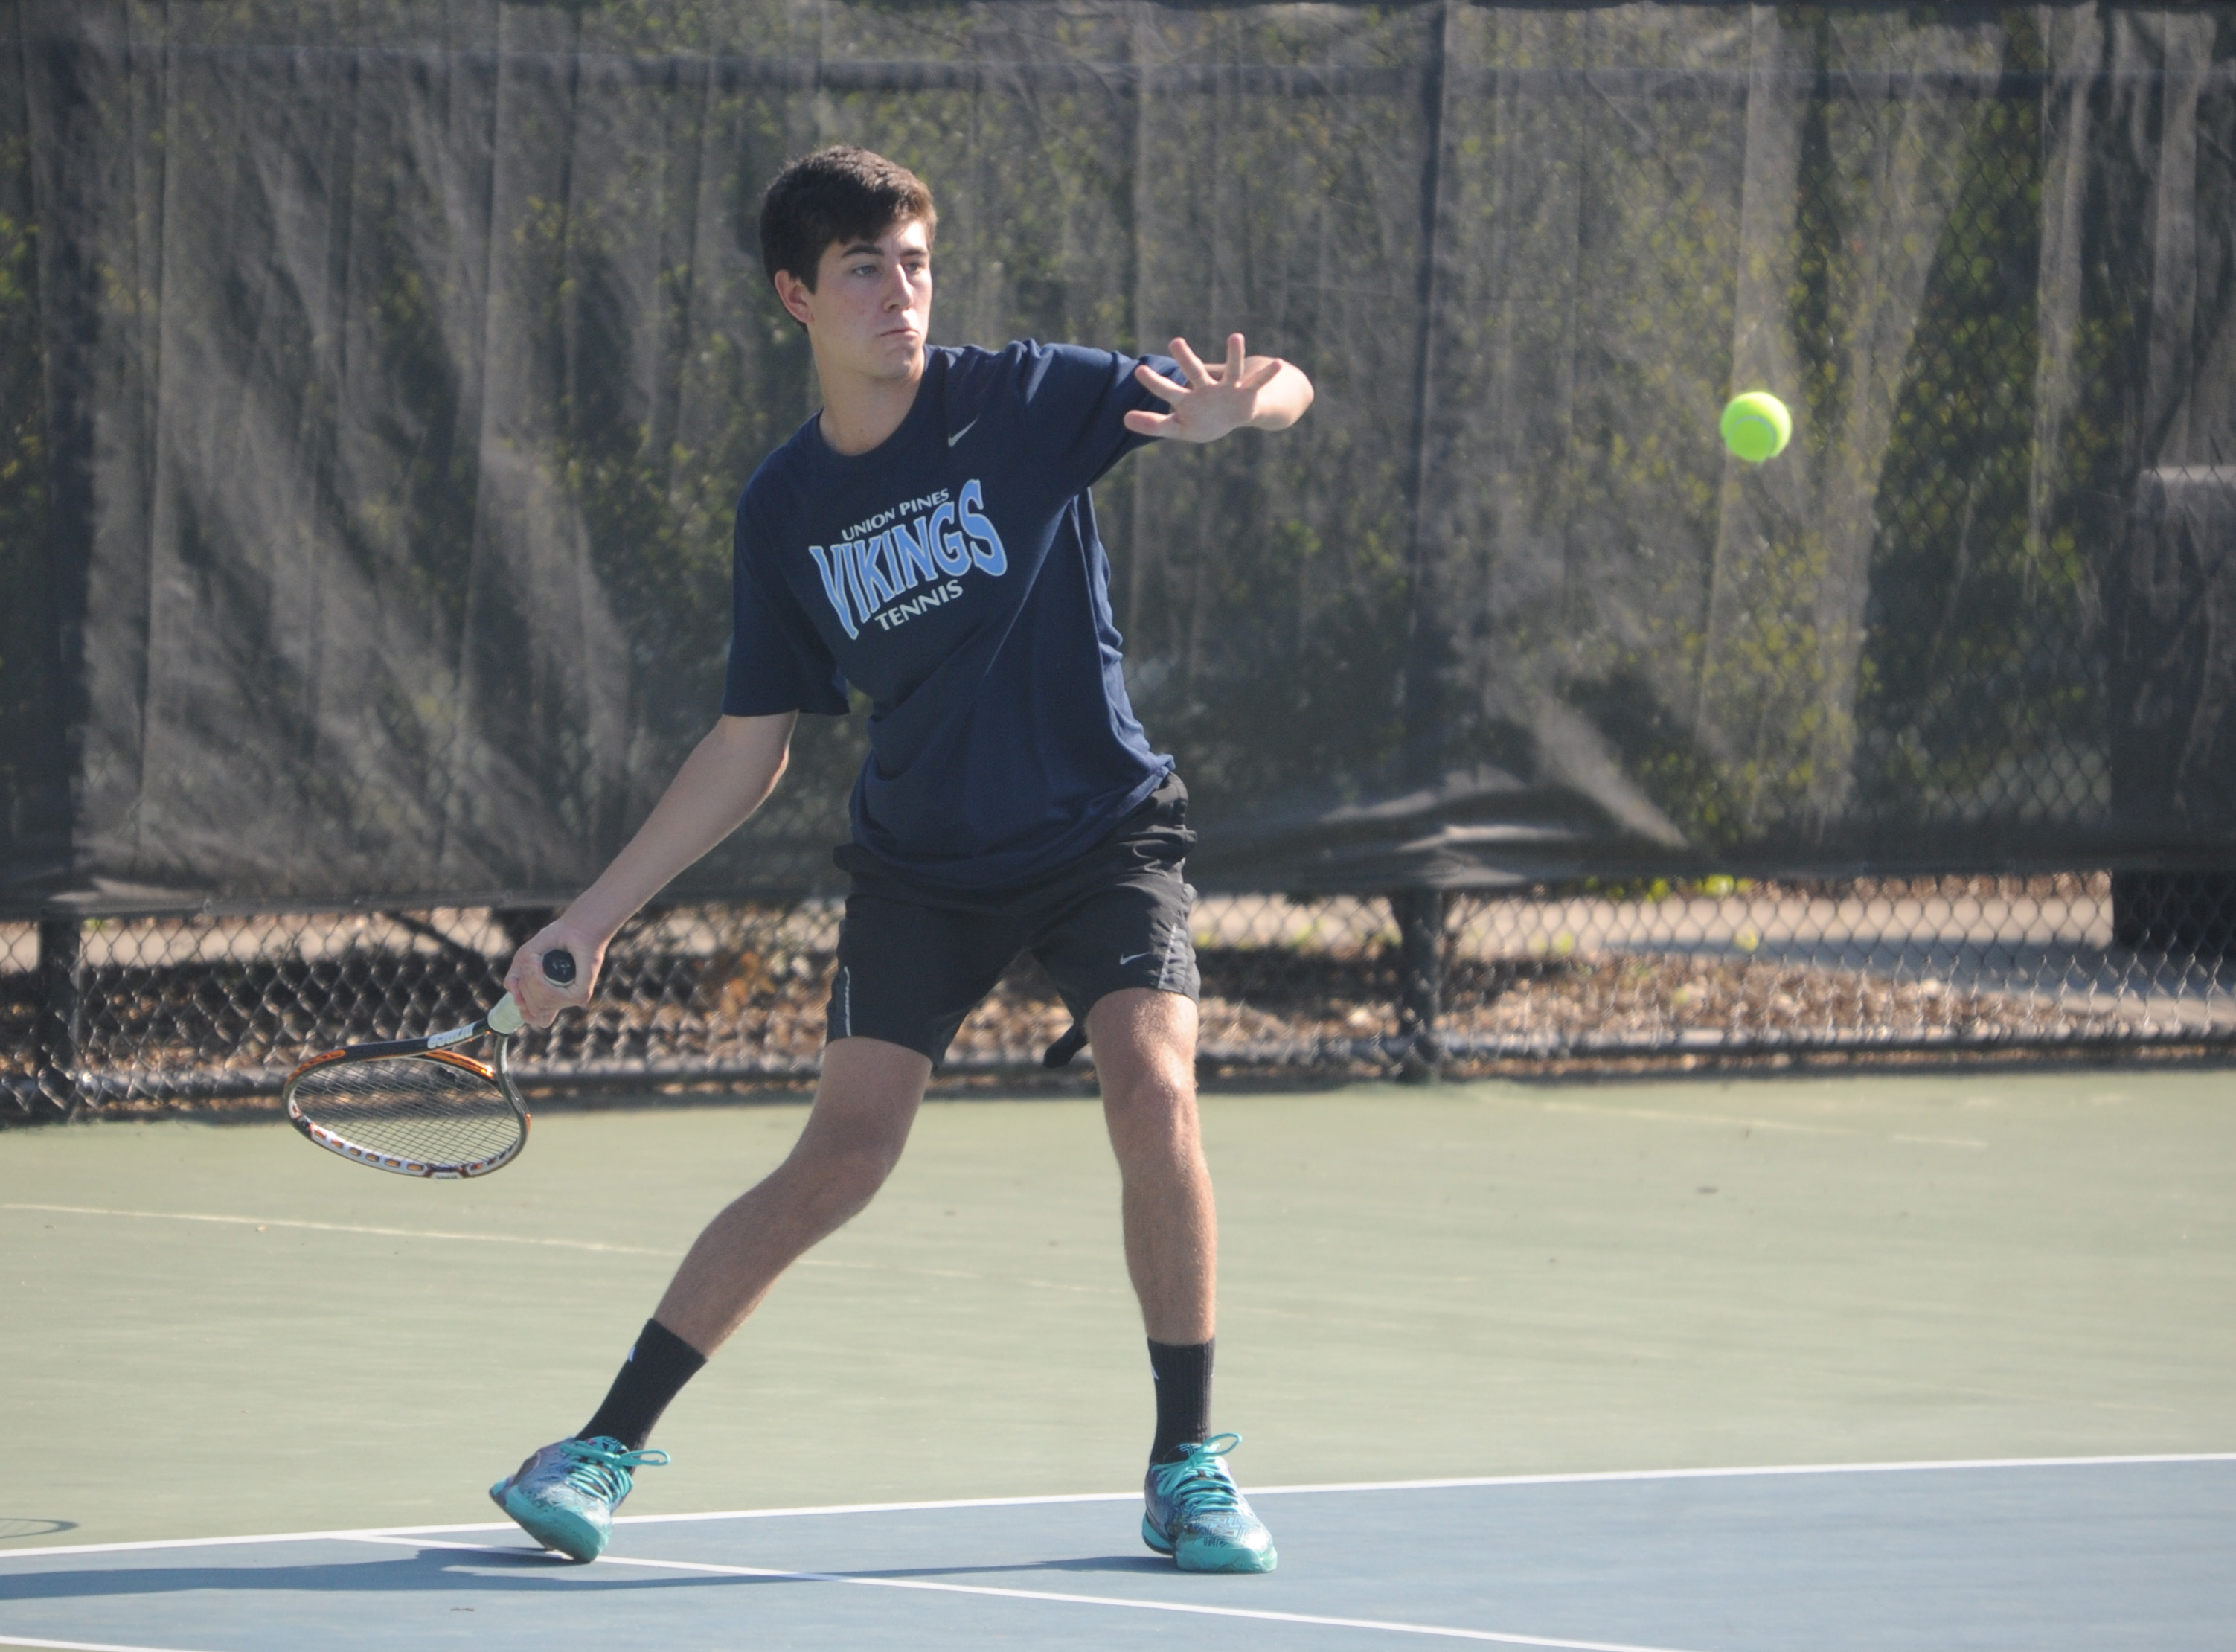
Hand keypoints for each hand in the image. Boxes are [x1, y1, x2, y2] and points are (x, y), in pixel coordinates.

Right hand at [504, 922, 600, 1029]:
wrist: (575, 927)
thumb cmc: (553, 941)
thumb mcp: (524, 960)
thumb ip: (515, 982)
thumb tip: (518, 1002)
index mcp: (551, 996)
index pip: (537, 1019)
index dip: (525, 1010)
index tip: (522, 992)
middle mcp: (562, 1000)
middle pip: (533, 1011)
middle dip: (524, 988)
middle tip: (531, 963)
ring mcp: (572, 998)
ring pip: (539, 1004)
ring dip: (530, 980)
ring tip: (535, 960)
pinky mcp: (580, 994)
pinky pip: (550, 997)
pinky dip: (538, 980)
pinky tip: (539, 963)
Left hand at [1125, 333, 1287, 442]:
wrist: (1236, 415)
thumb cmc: (1204, 420)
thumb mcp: (1179, 428)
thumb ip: (1154, 424)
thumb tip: (1123, 418)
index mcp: (1188, 399)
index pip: (1168, 390)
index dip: (1155, 383)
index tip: (1139, 370)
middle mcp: (1206, 389)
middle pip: (1195, 373)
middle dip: (1186, 359)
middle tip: (1175, 341)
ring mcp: (1228, 389)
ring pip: (1231, 369)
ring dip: (1233, 354)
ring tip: (1236, 336)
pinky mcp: (1247, 393)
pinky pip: (1258, 382)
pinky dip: (1267, 375)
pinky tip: (1278, 363)